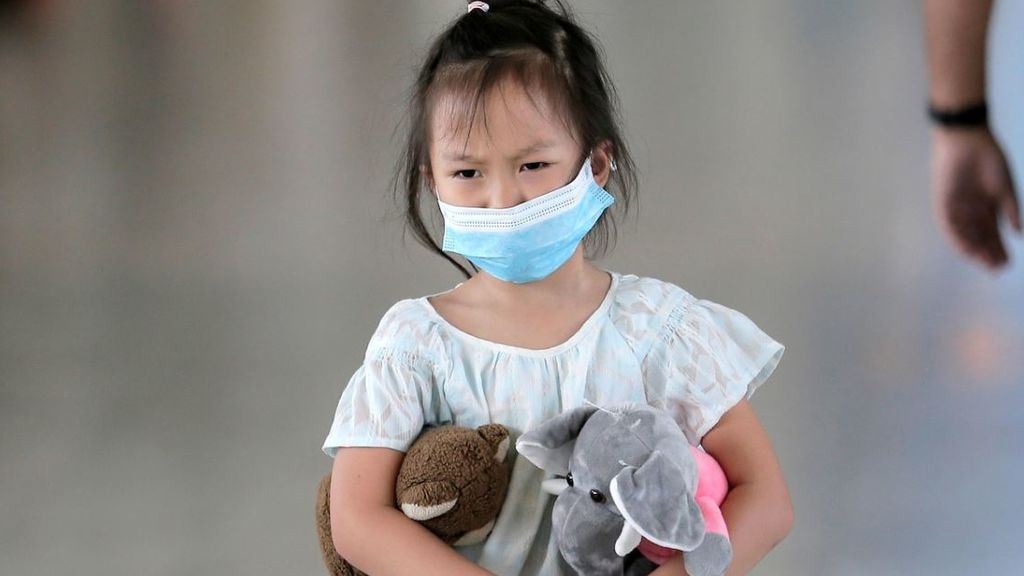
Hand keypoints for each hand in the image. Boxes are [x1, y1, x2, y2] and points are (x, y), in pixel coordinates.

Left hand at [930, 126, 1021, 269]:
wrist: (968, 140)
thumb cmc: (989, 160)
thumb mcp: (1004, 188)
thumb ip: (1010, 210)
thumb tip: (1018, 233)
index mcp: (986, 207)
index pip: (991, 234)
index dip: (998, 249)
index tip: (1006, 263)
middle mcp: (970, 211)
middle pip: (978, 238)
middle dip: (987, 253)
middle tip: (997, 268)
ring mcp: (956, 208)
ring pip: (964, 235)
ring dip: (973, 250)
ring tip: (983, 262)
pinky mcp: (943, 203)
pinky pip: (948, 225)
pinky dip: (957, 238)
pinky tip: (966, 249)